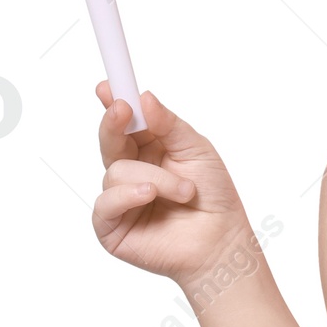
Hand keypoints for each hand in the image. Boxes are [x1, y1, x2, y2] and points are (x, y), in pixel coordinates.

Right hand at [91, 84, 250, 285]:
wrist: (221, 240)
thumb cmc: (213, 195)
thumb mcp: (196, 150)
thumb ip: (168, 124)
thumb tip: (144, 98)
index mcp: (150, 149)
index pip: (125, 122)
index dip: (114, 103)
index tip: (108, 86)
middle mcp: (132, 171)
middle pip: (109, 140)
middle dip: (113, 123)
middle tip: (122, 109)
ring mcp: (120, 198)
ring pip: (116, 170)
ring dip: (153, 177)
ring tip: (183, 191)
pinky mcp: (112, 227)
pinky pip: (105, 202)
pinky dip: (128, 195)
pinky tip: (148, 196)